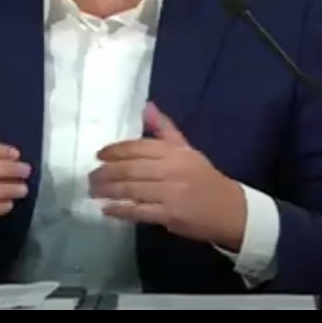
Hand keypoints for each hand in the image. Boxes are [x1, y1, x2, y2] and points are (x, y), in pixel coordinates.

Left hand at [88, 102, 246, 251]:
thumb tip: (147, 107)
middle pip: (131, 168)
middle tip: (90, 177)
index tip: (99, 155)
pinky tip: (107, 209)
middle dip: (106, 172)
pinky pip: (139, 211)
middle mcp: (171, 169)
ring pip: (131, 189)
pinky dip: (121, 210)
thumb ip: (165, 130)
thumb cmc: (205, 179)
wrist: (231, 210)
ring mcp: (170, 193)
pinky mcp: (169, 215)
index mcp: (174, 152)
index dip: (115, 150)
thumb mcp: (188, 150)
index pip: (138, 147)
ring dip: (108, 190)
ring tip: (93, 191)